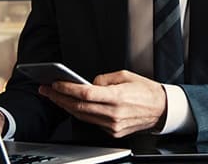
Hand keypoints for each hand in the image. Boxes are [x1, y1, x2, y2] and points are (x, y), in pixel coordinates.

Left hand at [39, 70, 166, 137]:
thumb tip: (88, 83)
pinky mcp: (113, 132)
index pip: (85, 94)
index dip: (67, 89)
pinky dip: (80, 113)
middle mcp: (113, 113)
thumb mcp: (125, 75)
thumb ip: (103, 79)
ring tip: (54, 96)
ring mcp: (112, 125)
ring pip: (82, 116)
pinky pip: (92, 121)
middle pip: (79, 107)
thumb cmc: (145, 90)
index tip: (55, 83)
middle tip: (46, 89)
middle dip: (59, 97)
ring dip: (65, 106)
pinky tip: (71, 105)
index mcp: (117, 97)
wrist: (161, 109)